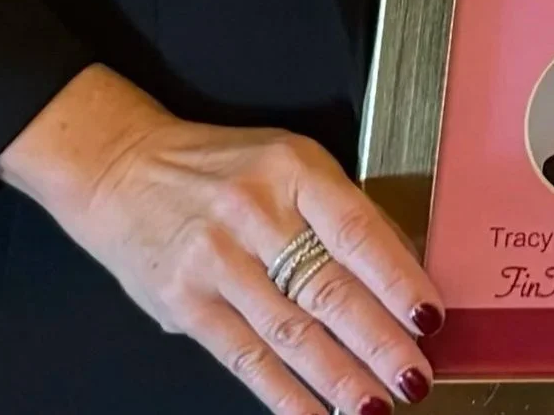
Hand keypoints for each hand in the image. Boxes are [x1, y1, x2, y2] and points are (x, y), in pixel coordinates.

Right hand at [0, 65, 441, 412]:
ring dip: (337, 377)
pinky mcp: (187, 304)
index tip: (429, 315)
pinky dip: (283, 394)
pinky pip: (245, 357)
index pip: (356, 230)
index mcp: (294, 170)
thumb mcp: (287, 163)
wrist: (124, 169)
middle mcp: (256, 214)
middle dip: (377, 341)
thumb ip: (337, 211)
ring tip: (374, 406)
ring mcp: (218, 262)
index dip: (396, 277)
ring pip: (289, 331)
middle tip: (414, 377)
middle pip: (327, 288)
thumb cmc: (222, 168)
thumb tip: (400, 269)